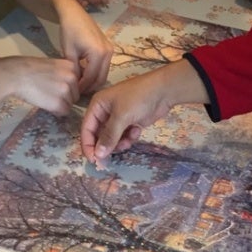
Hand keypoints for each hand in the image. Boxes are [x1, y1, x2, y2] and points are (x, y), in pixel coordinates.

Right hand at [3, 56, 79, 113]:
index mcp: (71, 66)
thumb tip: (68, 86)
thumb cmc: (29, 68)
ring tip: (46, 98)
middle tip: (50, 94)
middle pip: (75, 94)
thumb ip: (63, 73)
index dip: (66, 87)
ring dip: (60, 104)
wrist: (16, 75)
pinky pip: (64, 112)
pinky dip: (56, 111)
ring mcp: (66, 91)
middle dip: (65, 97)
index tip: (55, 87)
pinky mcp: (59, 103)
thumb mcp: (52, 65)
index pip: (77, 82)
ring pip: (70, 104)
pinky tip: (45, 104)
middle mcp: (72, 78)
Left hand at [56, 0, 113, 93]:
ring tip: (80, 84)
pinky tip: (84, 73)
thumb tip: (76, 85)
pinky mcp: (108, 47)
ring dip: (93, 80)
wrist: (74, 13)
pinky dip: (96, 72)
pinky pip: (104, 65)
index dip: (82, 87)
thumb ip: (75, 71)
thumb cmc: (69, 31)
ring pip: (104, 72)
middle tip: (78, 92)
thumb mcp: (69, 53)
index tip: (73, 93)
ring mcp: (110, 49)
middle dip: (90, 87)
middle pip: (101, 78)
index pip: (91, 78)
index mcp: (99, 54)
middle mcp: (108, 52)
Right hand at [80, 60, 206, 164]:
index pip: (87, 129)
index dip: (88, 145)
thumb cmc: (138, 98)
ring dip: (119, 143)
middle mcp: (105, 112)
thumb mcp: (121, 117)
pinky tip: (137, 131)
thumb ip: (108, 137)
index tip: (93, 161)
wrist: (164, 91)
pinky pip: (124, 136)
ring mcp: (119, 117)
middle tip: (110, 159)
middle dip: (106, 145)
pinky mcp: (130, 122)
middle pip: (99, 135)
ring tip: (128, 141)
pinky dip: (129, 137)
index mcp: (98, 106)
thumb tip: (97, 155)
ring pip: (113, 138)